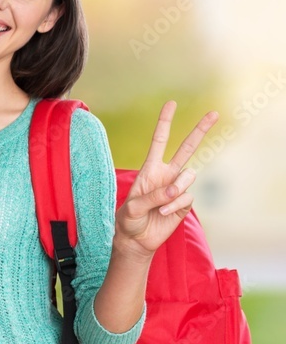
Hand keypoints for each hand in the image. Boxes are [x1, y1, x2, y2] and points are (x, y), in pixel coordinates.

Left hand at [115, 101, 217, 259]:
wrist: (136, 239)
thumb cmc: (129, 220)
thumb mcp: (132, 207)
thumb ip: (151, 197)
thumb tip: (174, 190)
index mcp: (150, 169)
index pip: (159, 141)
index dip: (165, 122)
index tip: (171, 104)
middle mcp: (166, 175)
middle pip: (187, 148)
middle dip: (200, 130)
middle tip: (214, 113)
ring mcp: (177, 188)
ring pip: (188, 176)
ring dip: (175, 190)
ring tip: (160, 205)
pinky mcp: (185, 203)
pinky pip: (186, 198)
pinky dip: (174, 206)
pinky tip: (163, 214)